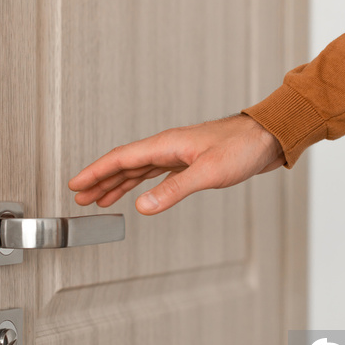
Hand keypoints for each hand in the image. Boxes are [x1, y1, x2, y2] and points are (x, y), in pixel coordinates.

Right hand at [68, 113, 284, 214]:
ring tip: (100, 198)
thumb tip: (141, 207)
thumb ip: (173, 190)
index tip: (76, 183)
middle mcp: (167, 147)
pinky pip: (154, 174)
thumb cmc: (243, 147)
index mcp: (166, 144)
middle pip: (124, 164)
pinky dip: (139, 184)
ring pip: (138, 170)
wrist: (268, 138)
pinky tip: (136, 192)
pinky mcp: (187, 162)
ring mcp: (177, 154)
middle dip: (100, 181)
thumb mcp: (208, 173)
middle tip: (81, 197)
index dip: (96, 172)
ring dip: (117, 184)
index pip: (120, 158)